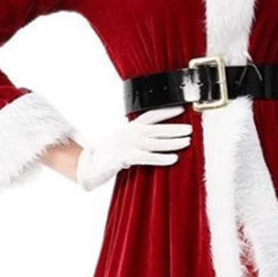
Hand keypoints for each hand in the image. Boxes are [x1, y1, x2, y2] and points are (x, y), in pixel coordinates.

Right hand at [76, 105, 192, 190]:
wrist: (87, 167)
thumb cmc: (107, 156)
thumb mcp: (123, 142)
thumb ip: (138, 140)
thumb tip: (156, 140)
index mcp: (129, 129)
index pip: (150, 116)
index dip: (166, 112)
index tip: (182, 110)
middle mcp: (129, 134)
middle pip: (155, 129)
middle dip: (174, 128)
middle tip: (190, 129)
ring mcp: (126, 145)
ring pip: (153, 142)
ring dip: (171, 142)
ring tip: (186, 142)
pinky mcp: (123, 158)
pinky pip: (146, 157)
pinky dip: (160, 158)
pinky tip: (173, 159)